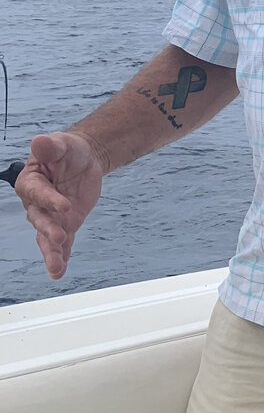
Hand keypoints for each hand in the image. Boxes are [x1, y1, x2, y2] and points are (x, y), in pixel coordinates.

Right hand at [16, 131, 104, 279]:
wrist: (83, 160)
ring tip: (56, 269)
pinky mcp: (66, 225)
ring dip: (51, 252)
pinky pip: (63, 244)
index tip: (65, 206)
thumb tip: (40, 141)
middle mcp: (36, 203)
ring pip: (47, 237)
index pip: (37, 193)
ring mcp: (51, 217)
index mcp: (31, 182)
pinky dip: (62, 256)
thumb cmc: (67, 150)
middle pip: (39, 219)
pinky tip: (60, 272)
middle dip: (48, 230)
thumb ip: (51, 146)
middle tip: (60, 238)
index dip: (50, 200)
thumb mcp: (62, 143)